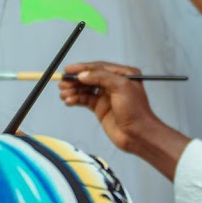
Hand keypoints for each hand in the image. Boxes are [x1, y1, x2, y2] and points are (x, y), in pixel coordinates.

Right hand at [59, 61, 191, 179]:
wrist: (138, 135)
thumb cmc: (137, 112)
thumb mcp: (121, 87)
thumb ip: (101, 77)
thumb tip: (84, 74)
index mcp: (123, 74)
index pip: (98, 67)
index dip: (82, 68)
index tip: (69, 69)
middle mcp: (114, 83)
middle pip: (90, 77)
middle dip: (75, 80)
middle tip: (63, 82)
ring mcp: (107, 96)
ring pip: (85, 89)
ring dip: (73, 90)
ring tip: (63, 93)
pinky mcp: (101, 108)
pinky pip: (85, 100)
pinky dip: (75, 100)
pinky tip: (69, 101)